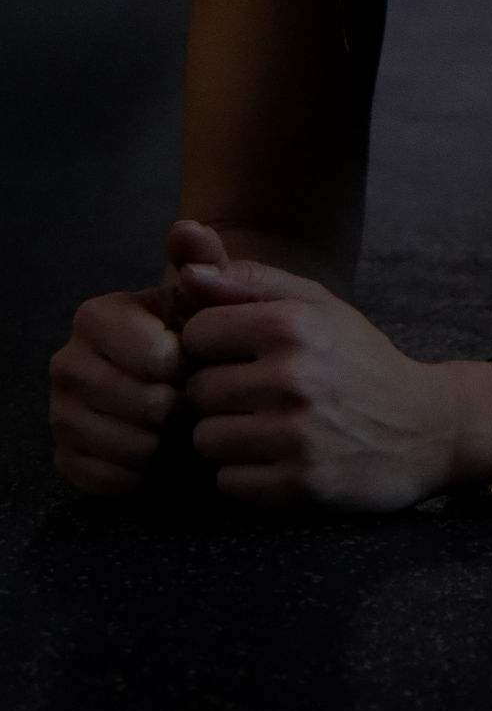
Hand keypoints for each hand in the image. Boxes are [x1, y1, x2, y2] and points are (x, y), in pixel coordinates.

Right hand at [48, 221, 234, 496]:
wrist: (191, 386)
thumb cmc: (203, 338)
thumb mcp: (210, 296)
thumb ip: (204, 261)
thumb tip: (187, 230)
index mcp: (95, 317)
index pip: (155, 358)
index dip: (189, 366)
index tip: (195, 360)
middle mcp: (67, 363)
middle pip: (145, 406)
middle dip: (181, 406)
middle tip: (189, 398)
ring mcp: (60, 413)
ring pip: (130, 446)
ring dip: (168, 443)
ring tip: (175, 425)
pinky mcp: (66, 458)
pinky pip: (111, 480)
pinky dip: (144, 475)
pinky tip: (155, 454)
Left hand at [177, 241, 481, 510]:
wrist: (427, 428)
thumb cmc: (358, 359)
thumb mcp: (315, 304)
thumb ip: (247, 281)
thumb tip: (185, 275)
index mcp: (292, 324)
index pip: (195, 334)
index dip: (212, 346)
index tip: (241, 355)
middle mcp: (292, 377)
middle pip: (196, 391)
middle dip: (218, 395)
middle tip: (259, 396)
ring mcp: (296, 435)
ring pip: (205, 441)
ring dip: (227, 439)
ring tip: (266, 428)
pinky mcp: (299, 486)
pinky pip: (228, 483)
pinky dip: (245, 476)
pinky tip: (277, 459)